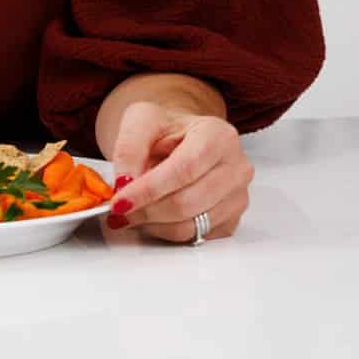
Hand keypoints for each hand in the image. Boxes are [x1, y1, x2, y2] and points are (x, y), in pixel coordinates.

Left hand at [105, 102, 253, 242]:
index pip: (185, 170)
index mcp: (219, 135)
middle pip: (187, 202)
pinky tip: (153, 216)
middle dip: (147, 210)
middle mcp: (236, 167)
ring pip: (190, 226)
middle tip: (120, 210)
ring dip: (153, 224)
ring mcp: (237, 198)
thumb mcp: (141, 120)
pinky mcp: (231, 221)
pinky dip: (166, 232)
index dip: (150, 189)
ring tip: (133, 211)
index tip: (121, 201)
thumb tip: (125, 183)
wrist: (182, 139)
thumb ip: (129, 147)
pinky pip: (195, 238)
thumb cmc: (167, 129)